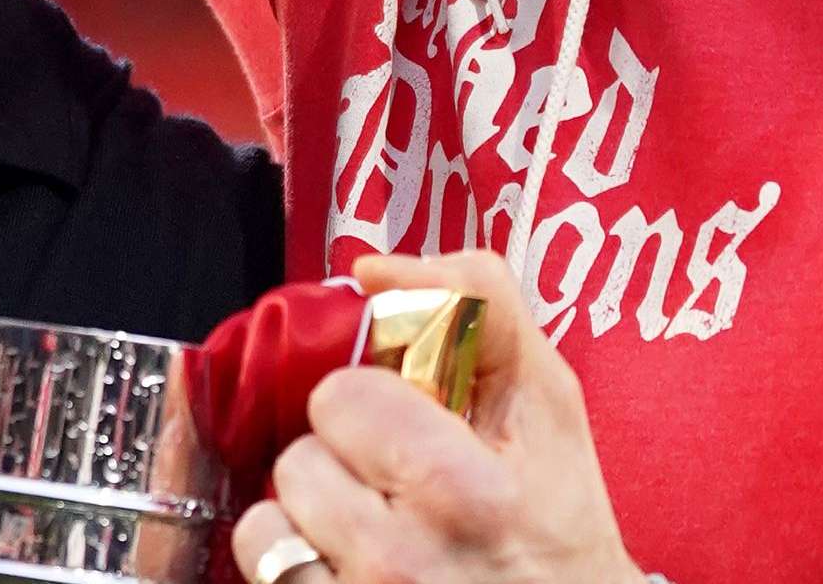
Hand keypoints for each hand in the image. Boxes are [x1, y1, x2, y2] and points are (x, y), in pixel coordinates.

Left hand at [227, 249, 641, 583]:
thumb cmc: (558, 524)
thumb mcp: (549, 408)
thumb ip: (479, 305)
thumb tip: (376, 269)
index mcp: (468, 491)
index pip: (343, 397)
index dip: (374, 401)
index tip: (413, 424)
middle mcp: (406, 557)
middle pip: (300, 455)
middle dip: (344, 456)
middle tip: (396, 480)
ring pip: (271, 513)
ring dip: (315, 510)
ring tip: (374, 525)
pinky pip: (263, 563)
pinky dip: (295, 558)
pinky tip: (349, 562)